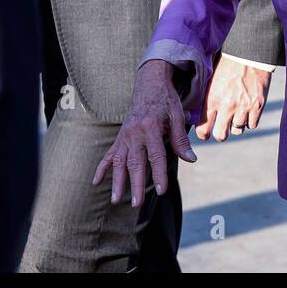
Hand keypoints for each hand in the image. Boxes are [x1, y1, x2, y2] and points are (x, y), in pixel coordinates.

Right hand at [93, 59, 196, 207]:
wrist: (149, 83)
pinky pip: (108, 154)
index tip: (162, 191)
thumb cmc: (165, 100)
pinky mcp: (120, 137)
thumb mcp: (177, 115)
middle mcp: (135, 133)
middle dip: (135, 184)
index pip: (156, 155)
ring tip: (116, 200)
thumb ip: (180, 139)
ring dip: (117, 181)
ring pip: (119, 162)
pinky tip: (95, 182)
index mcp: (151, 127)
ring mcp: (124, 136)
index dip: (159, 173)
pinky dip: (101, 168)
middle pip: (135, 162)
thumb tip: (191, 159)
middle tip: (136, 204)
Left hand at [196, 56, 271, 141]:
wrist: (249, 53)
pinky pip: (252, 125)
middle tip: (222, 128)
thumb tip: (196, 114)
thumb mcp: (211, 80)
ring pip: (238, 130)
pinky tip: (248, 110)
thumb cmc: (227, 65)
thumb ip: (206, 99)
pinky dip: (250, 120)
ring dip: (237, 124)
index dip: (203, 134)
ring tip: (237, 113)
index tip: (205, 134)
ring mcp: (243, 107)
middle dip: (221, 133)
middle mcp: (227, 105)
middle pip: (221, 135)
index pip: (203, 128)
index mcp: (212, 99)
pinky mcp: (257, 106)